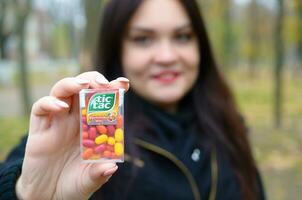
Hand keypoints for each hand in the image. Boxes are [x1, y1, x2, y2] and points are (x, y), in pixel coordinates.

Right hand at [16, 71, 129, 199]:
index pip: (102, 101)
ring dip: (72, 83)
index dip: (113, 89)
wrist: (49, 196)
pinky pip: (40, 107)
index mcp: (91, 126)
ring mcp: (56, 121)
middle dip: (92, 80)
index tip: (124, 83)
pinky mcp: (39, 128)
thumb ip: (99, 175)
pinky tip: (61, 107)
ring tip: (83, 85)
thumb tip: (112, 167)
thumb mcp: (89, 180)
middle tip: (102, 83)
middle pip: (82, 88)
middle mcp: (75, 119)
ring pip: (61, 91)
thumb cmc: (73, 184)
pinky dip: (50, 102)